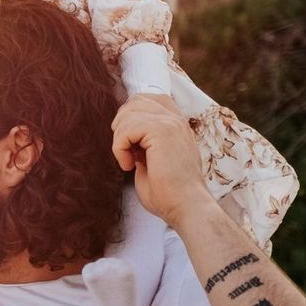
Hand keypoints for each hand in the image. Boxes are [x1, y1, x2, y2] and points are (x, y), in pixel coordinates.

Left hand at [111, 94, 212, 227]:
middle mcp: (176, 119)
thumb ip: (141, 143)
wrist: (186, 206)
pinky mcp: (162, 130)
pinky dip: (119, 148)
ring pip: (128, 113)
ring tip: (129, 160)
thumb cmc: (168, 193)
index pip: (151, 99)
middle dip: (122, 124)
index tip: (130, 143)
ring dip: (119, 138)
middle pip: (136, 100)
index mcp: (176, 125)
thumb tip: (123, 132)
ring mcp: (171, 122)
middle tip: (126, 151)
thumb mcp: (151, 160)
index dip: (132, 115)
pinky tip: (129, 165)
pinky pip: (126, 128)